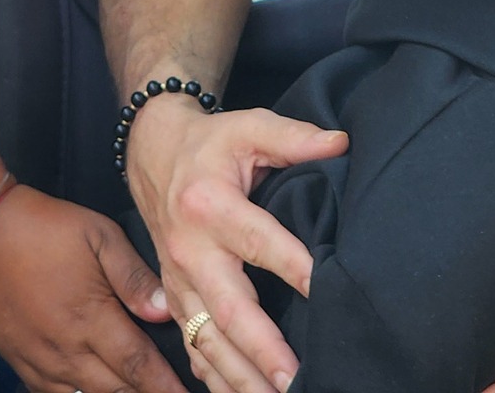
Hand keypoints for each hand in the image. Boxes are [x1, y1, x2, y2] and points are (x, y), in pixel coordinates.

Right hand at [0, 185, 186, 392]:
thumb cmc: (40, 228)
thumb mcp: (98, 235)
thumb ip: (134, 276)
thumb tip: (163, 309)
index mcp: (90, 317)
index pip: (139, 365)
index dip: (166, 386)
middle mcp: (65, 347)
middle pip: (116, 389)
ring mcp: (40, 359)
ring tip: (135, 390)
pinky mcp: (20, 361)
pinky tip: (90, 387)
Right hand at [127, 98, 348, 392]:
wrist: (154, 153)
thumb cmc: (211, 143)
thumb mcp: (248, 126)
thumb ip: (293, 136)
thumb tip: (341, 143)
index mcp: (210, 205)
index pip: (258, 241)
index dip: (294, 266)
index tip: (324, 290)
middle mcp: (190, 250)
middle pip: (227, 308)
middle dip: (261, 348)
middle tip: (294, 379)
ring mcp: (178, 281)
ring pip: (206, 339)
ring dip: (239, 377)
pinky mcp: (174, 298)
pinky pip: (191, 346)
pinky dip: (213, 379)